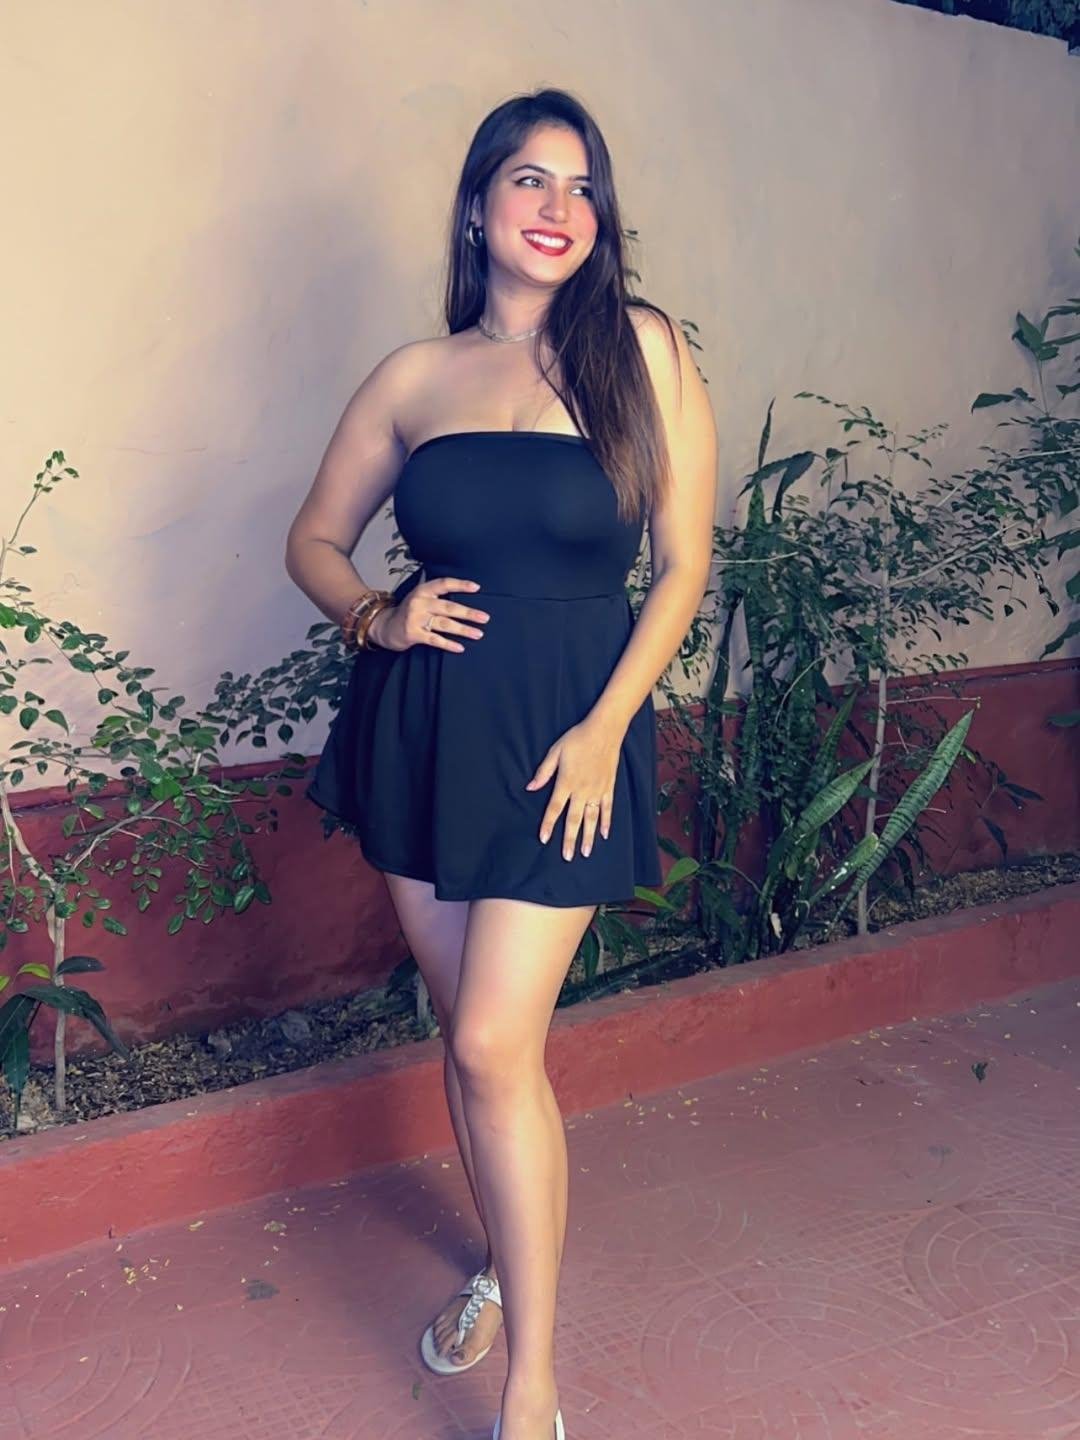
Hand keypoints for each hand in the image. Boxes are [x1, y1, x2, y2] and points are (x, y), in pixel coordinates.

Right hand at [367, 577, 488, 652]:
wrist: (384, 626)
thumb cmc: (409, 612)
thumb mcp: (420, 598)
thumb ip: (437, 596)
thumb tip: (464, 597)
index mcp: (423, 590)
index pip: (444, 583)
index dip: (461, 585)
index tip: (477, 588)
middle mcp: (419, 602)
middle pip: (448, 607)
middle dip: (468, 613)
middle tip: (485, 618)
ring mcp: (415, 618)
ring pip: (444, 624)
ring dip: (463, 630)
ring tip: (478, 634)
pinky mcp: (413, 634)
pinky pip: (434, 639)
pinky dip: (448, 644)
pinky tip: (460, 648)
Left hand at [525, 716, 624, 859]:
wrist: (604, 730)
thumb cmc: (577, 738)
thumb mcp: (555, 752)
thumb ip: (543, 772)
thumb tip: (530, 787)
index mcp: (566, 782)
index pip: (555, 808)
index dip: (548, 824)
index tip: (544, 839)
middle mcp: (582, 790)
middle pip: (574, 819)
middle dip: (570, 839)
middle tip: (567, 857)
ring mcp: (597, 790)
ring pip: (592, 818)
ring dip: (588, 836)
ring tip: (585, 853)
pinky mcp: (609, 787)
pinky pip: (608, 808)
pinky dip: (606, 822)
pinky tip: (604, 834)